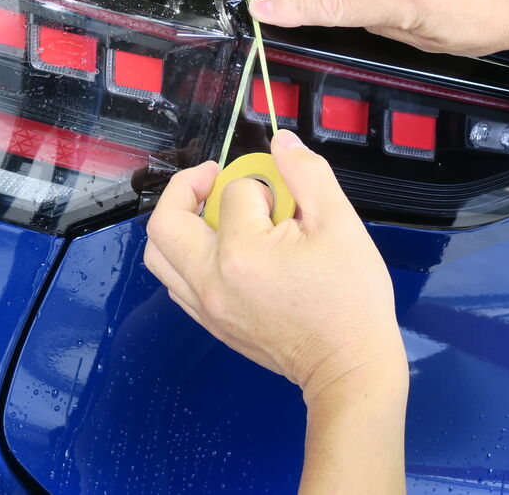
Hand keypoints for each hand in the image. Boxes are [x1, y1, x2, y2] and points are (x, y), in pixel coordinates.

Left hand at [143, 131, 405, 402]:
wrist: (350, 366)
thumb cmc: (350, 299)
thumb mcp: (340, 224)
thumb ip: (307, 174)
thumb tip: (280, 141)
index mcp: (241, 254)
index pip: (233, 192)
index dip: (260, 184)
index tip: (282, 199)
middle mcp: (210, 281)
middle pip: (165, 220)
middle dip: (188, 188)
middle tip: (216, 180)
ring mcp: (205, 306)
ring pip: (158, 254)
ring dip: (177, 223)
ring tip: (212, 213)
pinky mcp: (209, 322)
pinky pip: (173, 280)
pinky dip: (183, 255)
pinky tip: (217, 248)